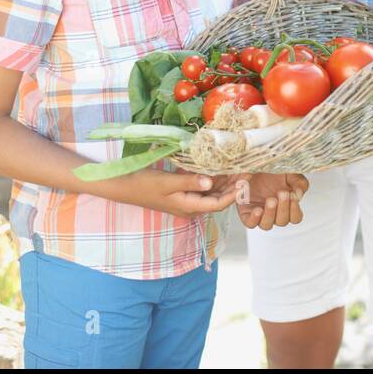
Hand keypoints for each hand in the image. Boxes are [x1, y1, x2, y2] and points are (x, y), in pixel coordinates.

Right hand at [118, 168, 240, 218]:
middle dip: (234, 185)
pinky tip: (220, 166)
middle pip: (218, 198)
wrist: (124, 186)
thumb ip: (189, 182)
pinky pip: (202, 187)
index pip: (218, 204)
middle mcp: (191, 206)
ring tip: (239, 165)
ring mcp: (187, 200)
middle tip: (247, 169)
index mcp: (189, 207)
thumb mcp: (167, 182)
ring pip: (212, 192)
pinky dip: (212, 178)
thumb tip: (210, 181)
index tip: (245, 180)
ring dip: (225, 181)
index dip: (234, 193)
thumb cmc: (144, 185)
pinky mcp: (183, 192)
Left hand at [225, 172, 308, 229]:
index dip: (295, 210)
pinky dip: (254, 219)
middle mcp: (273, 212)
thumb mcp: (289, 172)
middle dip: (283, 208)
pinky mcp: (246, 213)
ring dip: (270, 214)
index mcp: (286, 205)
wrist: (254, 164)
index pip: (295, 218)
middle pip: (282, 222)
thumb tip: (299, 193)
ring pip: (267, 225)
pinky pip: (250, 223)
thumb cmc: (272, 169)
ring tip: (271, 200)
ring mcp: (260, 214)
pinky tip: (258, 209)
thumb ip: (299, 182)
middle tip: (282, 193)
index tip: (293, 196)